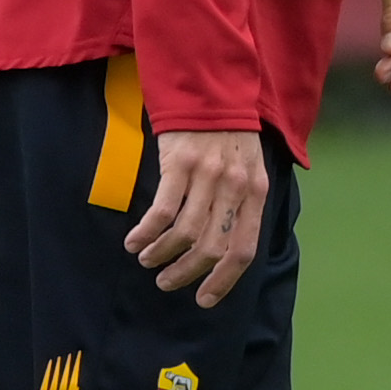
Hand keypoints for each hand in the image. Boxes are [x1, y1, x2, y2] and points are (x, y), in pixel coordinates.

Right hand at [124, 129, 271, 306]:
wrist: (210, 90)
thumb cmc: (227, 137)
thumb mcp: (249, 170)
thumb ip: (241, 206)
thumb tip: (225, 250)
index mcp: (256, 194)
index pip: (243, 250)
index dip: (223, 281)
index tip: (203, 299)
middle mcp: (235, 187)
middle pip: (212, 248)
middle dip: (185, 273)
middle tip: (166, 281)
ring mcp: (207, 175)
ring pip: (185, 233)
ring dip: (162, 254)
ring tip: (147, 259)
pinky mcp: (179, 163)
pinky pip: (162, 211)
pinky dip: (146, 232)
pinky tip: (134, 241)